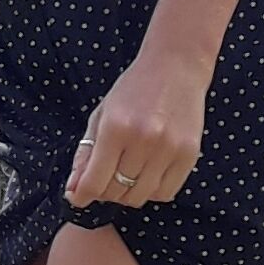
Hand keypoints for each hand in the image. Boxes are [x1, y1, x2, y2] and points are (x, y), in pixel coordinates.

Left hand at [64, 48, 212, 209]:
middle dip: (104, 191)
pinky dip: (152, 191)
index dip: (82, 196)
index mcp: (115, 128)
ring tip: (126, 175)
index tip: (77, 198)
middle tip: (104, 178)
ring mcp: (169, 148)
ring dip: (128, 193)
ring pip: (141, 196)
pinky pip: (166, 192)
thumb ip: (86, 153)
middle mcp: (143, 140)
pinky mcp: (189, 154)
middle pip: (117, 191)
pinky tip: (147, 175)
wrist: (176, 66)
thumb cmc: (134, 89)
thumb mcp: (101, 114)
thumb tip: (74, 190)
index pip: (94, 181)